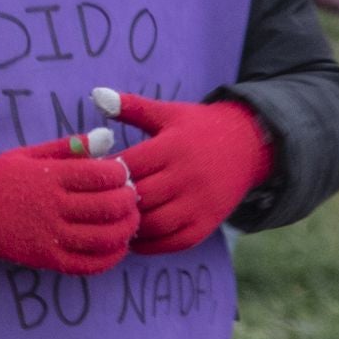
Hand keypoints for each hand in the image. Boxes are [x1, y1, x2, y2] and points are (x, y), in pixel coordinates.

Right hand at [0, 134, 139, 275]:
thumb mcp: (30, 153)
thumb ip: (69, 147)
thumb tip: (106, 137)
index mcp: (51, 177)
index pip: (103, 175)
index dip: (122, 174)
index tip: (121, 174)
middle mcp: (53, 207)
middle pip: (110, 206)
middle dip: (129, 201)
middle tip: (130, 197)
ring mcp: (51, 236)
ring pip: (105, 237)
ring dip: (126, 229)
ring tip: (128, 220)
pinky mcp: (48, 259)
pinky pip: (89, 264)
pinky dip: (111, 257)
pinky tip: (117, 247)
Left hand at [96, 90, 273, 255]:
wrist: (249, 145)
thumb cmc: (198, 127)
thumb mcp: (167, 113)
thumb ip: (132, 107)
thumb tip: (96, 94)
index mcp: (174, 147)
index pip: (129, 165)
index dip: (106, 173)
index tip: (90, 176)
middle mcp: (188, 177)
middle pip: (140, 196)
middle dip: (115, 200)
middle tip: (96, 203)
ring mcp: (200, 203)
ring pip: (155, 223)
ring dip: (130, 225)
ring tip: (112, 221)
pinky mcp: (208, 223)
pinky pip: (175, 241)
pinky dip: (151, 244)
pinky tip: (133, 238)